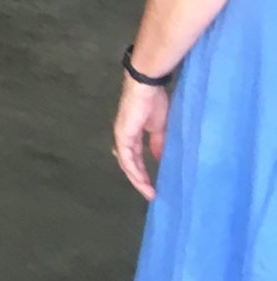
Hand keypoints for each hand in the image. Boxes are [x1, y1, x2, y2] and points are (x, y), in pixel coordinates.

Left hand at [113, 78, 170, 199]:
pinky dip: (133, 170)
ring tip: (149, 192)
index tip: (153, 187)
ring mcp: (121, 136)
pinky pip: (126, 156)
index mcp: (131, 135)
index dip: (142, 173)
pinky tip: (141, 180)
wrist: (147, 86)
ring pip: (126, 163)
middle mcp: (123, 137)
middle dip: (139, 180)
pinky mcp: (123, 134)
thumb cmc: (153, 102)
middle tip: (151, 194)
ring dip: (137, 179)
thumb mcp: (159, 128)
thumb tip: (160, 159)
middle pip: (128, 164)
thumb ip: (157, 144)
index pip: (134, 158)